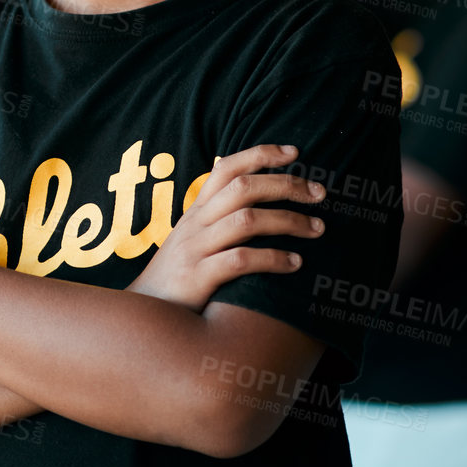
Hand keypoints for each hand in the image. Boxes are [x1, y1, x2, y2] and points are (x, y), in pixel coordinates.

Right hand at [128, 144, 325, 311]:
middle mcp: (196, 224)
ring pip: (247, 221)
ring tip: (317, 229)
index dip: (260, 154)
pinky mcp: (198, 278)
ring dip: (289, 221)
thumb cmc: (178, 278)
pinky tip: (295, 264)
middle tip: (320, 193)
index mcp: (197, 211)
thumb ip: (219, 220)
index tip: (295, 152)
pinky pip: (241, 260)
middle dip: (286, 185)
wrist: (145, 314)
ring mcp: (195, 249)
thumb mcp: (193, 240)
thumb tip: (260, 203)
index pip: (227, 168)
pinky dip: (273, 259)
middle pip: (244, 188)